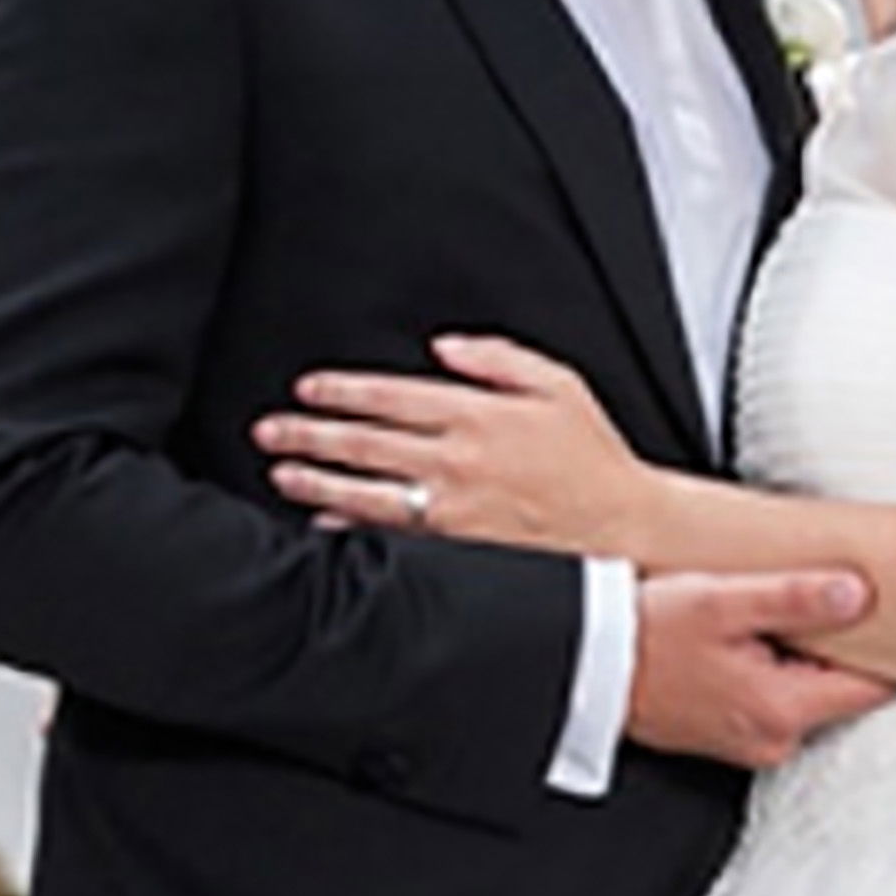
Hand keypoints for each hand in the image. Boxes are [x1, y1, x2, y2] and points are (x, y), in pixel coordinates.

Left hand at [255, 335, 649, 554]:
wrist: (623, 529)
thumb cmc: (592, 457)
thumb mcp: (560, 385)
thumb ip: (499, 359)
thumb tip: (447, 347)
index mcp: (479, 415)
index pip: (392, 396)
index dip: (343, 390)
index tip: (309, 388)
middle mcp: (458, 461)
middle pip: (366, 443)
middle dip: (311, 434)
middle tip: (272, 429)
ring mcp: (452, 510)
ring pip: (366, 492)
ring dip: (317, 481)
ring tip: (283, 472)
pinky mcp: (454, 548)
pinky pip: (390, 537)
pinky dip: (351, 531)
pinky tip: (324, 525)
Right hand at [630, 570, 895, 768]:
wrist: (586, 664)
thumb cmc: (649, 632)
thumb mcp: (726, 601)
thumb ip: (797, 597)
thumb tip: (859, 594)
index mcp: (781, 711)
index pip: (871, 686)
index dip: (886, 643)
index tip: (889, 608)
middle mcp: (772, 739)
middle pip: (840, 688)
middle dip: (838, 643)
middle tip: (827, 594)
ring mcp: (750, 742)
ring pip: (807, 691)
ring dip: (802, 653)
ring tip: (776, 612)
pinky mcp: (731, 733)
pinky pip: (776, 697)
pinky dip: (774, 666)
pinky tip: (751, 634)